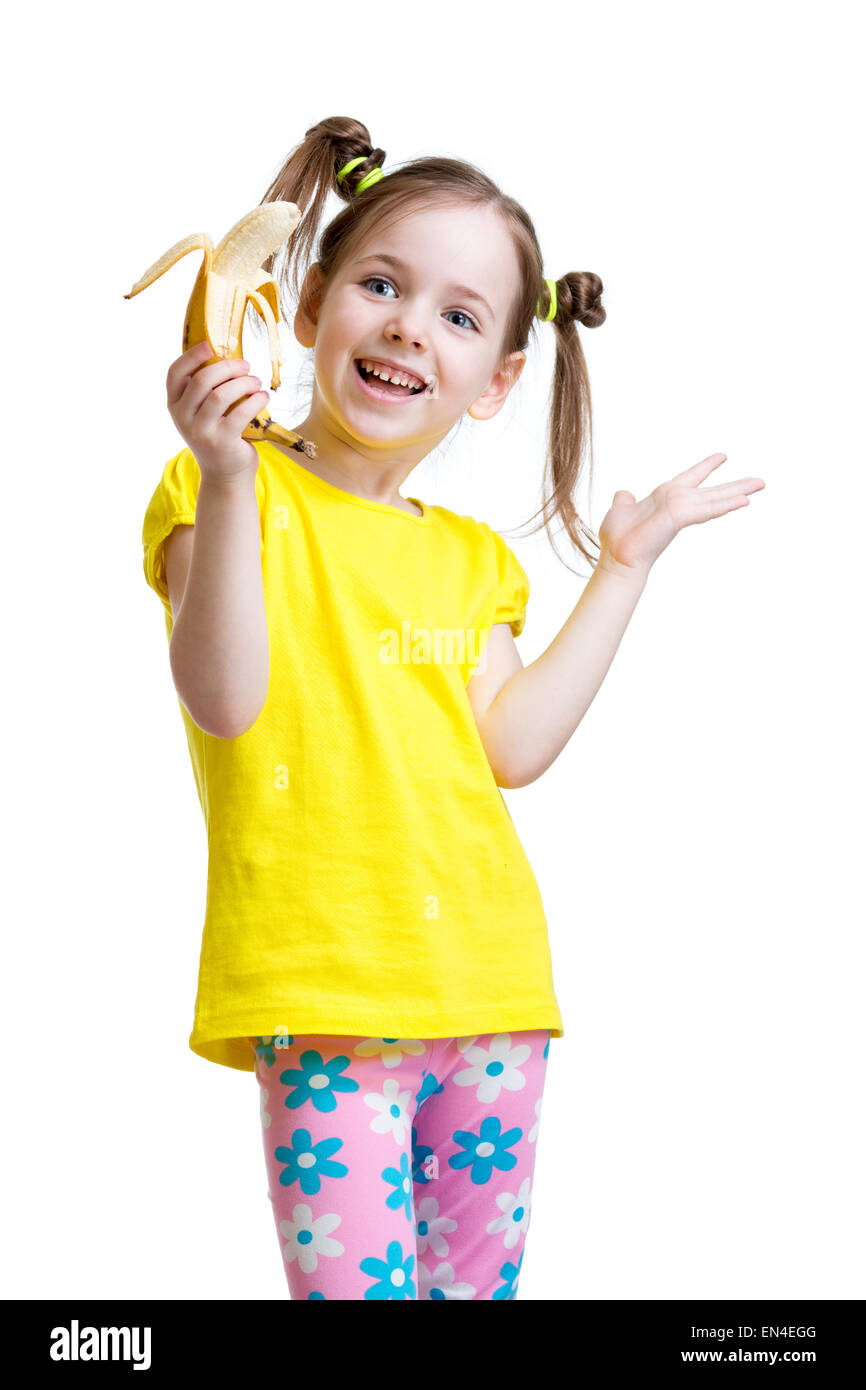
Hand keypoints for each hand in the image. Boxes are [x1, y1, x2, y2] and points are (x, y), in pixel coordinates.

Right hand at [166, 340, 268, 481]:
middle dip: (228, 367)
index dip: (192, 356)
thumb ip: (203, 390)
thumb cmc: (217, 434)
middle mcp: (183, 418)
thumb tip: (224, 355)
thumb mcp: (201, 412)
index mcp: (175, 405)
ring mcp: (201, 432)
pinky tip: (264, 397)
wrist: (225, 474)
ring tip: (256, 382)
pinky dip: (255, 400)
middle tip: (246, 366)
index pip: (175, 373)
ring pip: (221, 395)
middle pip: (202, 380)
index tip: (210, 345)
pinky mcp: (222, 443)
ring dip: (243, 383)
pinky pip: (240, 413)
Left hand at [597, 453, 765, 577]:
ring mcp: (680, 509)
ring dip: (738, 492)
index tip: (723, 455)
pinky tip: (744, 501)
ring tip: (761, 484)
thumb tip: (623, 494)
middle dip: (737, 485)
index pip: (691, 478)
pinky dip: (725, 505)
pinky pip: (706, 509)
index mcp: (666, 497)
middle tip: (761, 481)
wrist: (617, 557)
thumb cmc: (618, 538)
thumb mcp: (620, 510)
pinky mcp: (679, 517)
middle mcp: (678, 501)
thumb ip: (624, 501)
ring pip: (716, 499)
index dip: (706, 466)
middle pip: (713, 491)